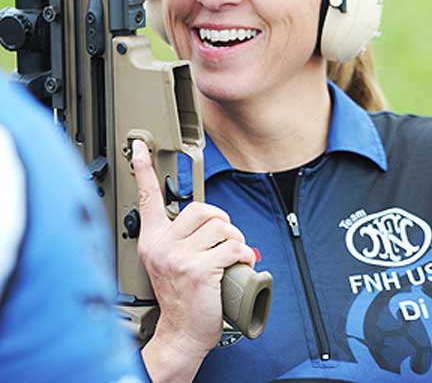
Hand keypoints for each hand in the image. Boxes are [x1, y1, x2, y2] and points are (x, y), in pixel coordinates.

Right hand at [132, 140, 254, 377]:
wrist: (183, 333)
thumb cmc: (182, 297)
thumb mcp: (169, 262)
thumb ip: (178, 237)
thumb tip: (206, 219)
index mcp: (152, 240)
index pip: (146, 198)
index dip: (143, 168)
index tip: (139, 146)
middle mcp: (161, 245)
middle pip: (201, 209)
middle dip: (222, 221)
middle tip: (224, 239)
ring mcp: (178, 257)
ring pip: (221, 227)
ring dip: (235, 239)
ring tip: (230, 255)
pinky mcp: (199, 269)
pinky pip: (233, 246)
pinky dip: (244, 254)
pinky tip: (239, 264)